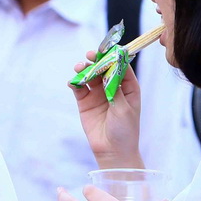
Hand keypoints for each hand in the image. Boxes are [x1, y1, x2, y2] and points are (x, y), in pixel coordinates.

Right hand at [70, 51, 143, 168]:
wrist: (113, 151)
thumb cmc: (125, 130)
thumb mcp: (124, 108)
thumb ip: (115, 88)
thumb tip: (109, 69)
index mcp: (128, 87)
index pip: (121, 66)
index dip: (114, 56)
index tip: (106, 49)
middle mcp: (112, 87)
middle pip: (103, 67)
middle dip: (97, 60)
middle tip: (90, 56)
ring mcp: (98, 93)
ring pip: (90, 75)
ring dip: (84, 69)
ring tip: (80, 68)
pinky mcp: (85, 101)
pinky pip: (78, 87)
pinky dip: (75, 82)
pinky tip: (73, 81)